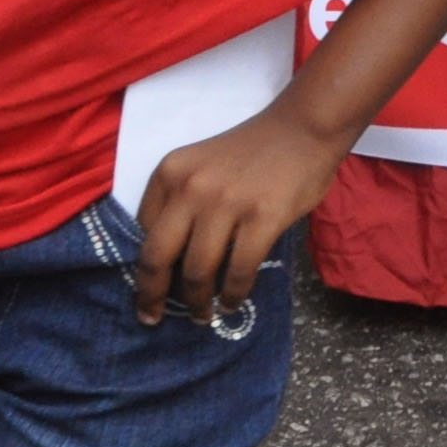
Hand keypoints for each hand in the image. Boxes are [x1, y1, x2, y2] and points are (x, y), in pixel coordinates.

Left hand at [131, 106, 338, 328]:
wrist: (303, 128)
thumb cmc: (253, 149)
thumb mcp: (200, 165)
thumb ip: (182, 201)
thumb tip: (173, 260)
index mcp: (170, 172)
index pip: (143, 231)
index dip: (145, 266)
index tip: (151, 288)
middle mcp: (191, 187)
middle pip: (158, 257)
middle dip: (152, 296)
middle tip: (153, 318)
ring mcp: (227, 203)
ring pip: (198, 270)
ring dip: (198, 303)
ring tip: (203, 316)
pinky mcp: (262, 217)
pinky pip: (239, 270)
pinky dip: (233, 294)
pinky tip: (232, 303)